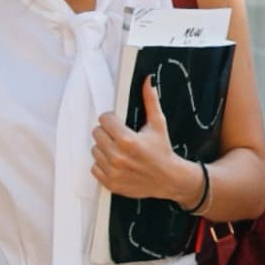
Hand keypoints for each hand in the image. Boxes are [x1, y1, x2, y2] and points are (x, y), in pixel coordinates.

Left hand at [92, 81, 195, 202]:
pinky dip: (103, 165)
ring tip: (119, 150)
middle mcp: (118, 157)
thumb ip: (151, 101)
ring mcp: (113, 171)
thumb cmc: (163, 151)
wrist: (169, 180)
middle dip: (107, 133)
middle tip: (120, 137)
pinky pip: (95, 167)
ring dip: (104, 148)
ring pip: (95, 150)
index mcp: (128, 140)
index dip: (112, 120)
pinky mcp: (110, 183)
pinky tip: (116, 163)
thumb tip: (147, 81)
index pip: (104, 119)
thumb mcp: (159, 124)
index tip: (119, 124)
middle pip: (96, 133)